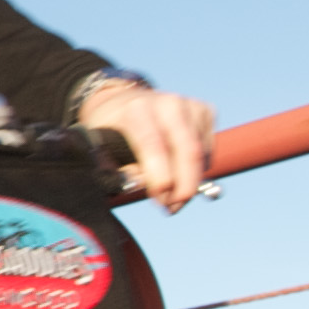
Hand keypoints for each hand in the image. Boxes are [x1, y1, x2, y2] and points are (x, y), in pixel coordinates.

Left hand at [75, 77, 214, 211]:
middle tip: (173, 208)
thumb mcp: (100, 146)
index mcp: (137, 109)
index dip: (160, 177)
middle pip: (188, 150)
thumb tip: (142, 184)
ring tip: (171, 196)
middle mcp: (168, 103)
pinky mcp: (205, 110)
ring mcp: (189, 105)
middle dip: (184, 187)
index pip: (154, 144)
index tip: (160, 200)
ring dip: (190, 183)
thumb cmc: (111, 128)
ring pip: (201, 154)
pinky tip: (179, 172)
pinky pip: (208, 150)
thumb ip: (116, 168)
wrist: (124, 101)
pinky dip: (197, 169)